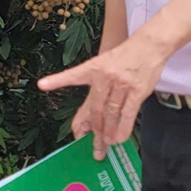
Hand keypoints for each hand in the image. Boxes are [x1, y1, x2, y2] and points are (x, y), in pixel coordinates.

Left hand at [37, 34, 168, 159]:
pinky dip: (123, 129)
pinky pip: (128, 114)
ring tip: (106, 143)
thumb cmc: (123, 57)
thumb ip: (95, 88)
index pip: (73, 75)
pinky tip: (119, 138)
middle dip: (94, 128)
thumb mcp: (104, 65)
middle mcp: (105, 76)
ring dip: (107, 132)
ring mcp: (122, 84)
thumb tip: (88, 117)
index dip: (57, 80)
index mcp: (93, 68)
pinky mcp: (138, 91)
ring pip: (111, 113)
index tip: (42, 84)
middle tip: (92, 144)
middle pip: (95, 107)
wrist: (148, 46)